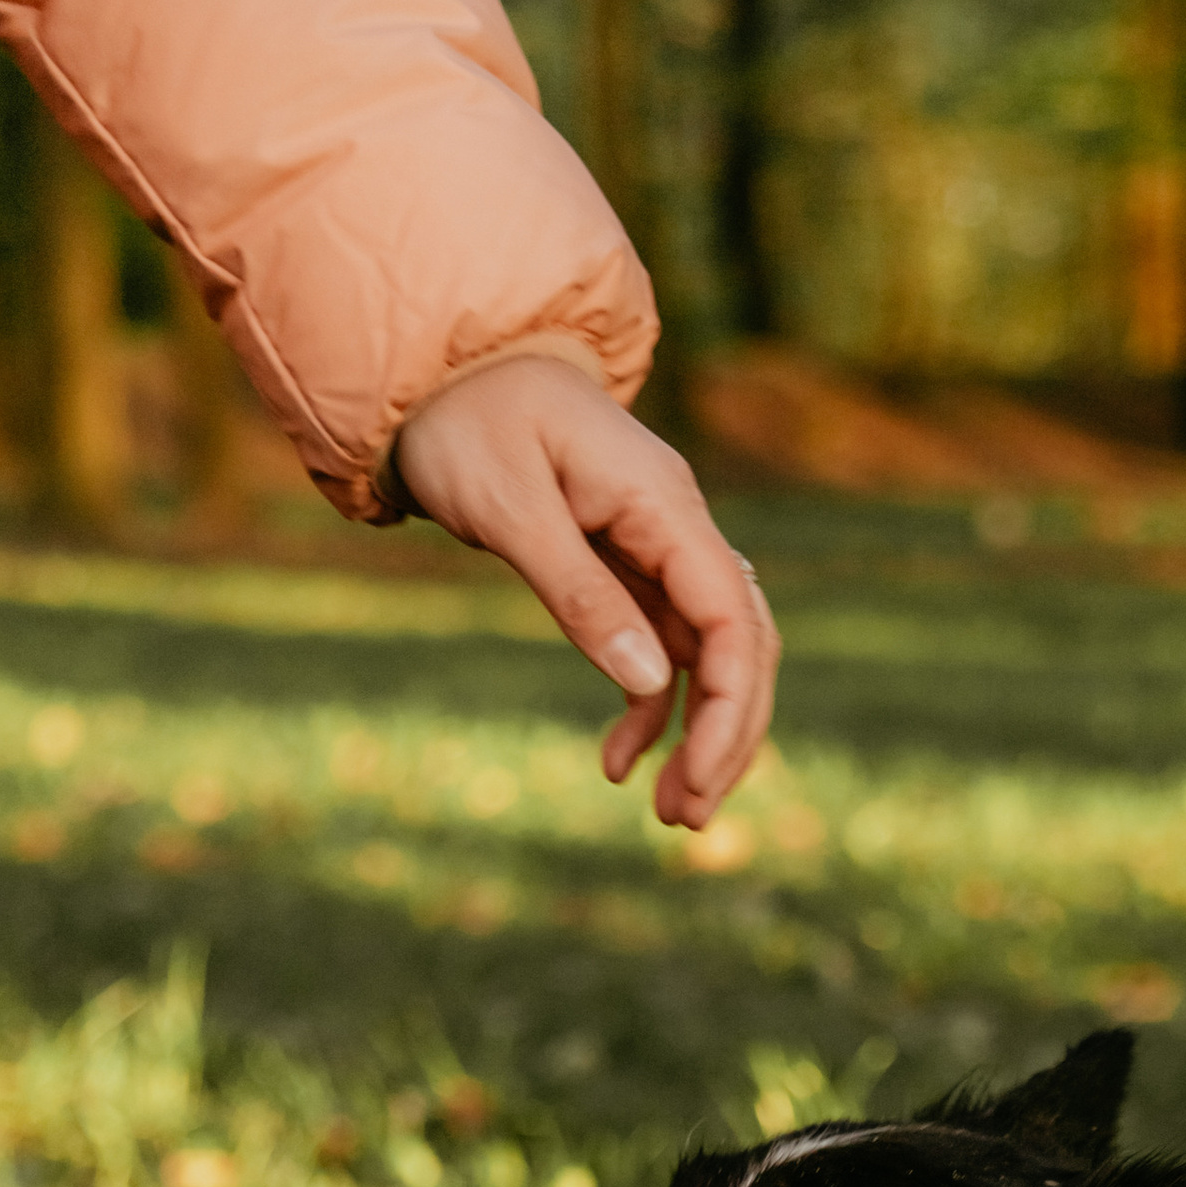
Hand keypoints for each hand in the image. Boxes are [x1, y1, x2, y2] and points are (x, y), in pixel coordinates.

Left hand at [393, 354, 779, 826]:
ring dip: (700, 736)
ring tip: (670, 813)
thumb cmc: (467, 422)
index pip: (732, 619)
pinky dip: (650, 711)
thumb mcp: (509, 509)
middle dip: (728, 737)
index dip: (731, 707)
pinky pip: (663, 651)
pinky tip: (620, 762)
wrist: (441, 368)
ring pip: (713, 657)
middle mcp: (679, 526)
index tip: (699, 778)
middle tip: (688, 818)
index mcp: (663, 504)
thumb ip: (580, 594)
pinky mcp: (630, 568)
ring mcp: (659, 548)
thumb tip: (652, 682)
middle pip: (743, 646)